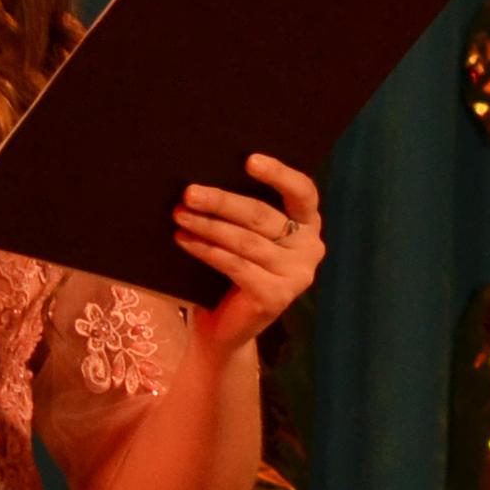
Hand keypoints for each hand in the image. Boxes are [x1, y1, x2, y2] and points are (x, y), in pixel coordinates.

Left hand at [175, 156, 323, 347]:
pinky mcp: (277, 297)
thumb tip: (204, 178)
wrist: (223, 329)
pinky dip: (207, 251)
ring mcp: (297, 275)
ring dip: (208, 226)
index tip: (249, 160)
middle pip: (262, 216)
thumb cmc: (228, 272)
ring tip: (179, 215)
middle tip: (189, 193)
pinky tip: (184, 240)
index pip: (303, 192)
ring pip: (245, 241)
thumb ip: (239, 212)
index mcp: (307, 225)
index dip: (278, 174)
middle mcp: (310, 248)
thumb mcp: (241, 235)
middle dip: (221, 202)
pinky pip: (236, 265)